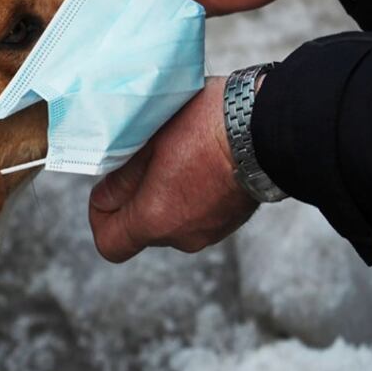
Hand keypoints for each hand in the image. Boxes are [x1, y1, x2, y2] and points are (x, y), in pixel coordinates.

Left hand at [88, 78, 257, 261]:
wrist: (271, 127)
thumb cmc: (205, 126)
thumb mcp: (148, 141)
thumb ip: (121, 176)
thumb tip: (107, 194)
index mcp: (155, 220)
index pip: (109, 244)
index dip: (101, 214)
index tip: (111, 184)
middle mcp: (182, 237)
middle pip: (141, 228)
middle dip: (137, 196)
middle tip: (147, 156)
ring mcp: (210, 232)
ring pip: (171, 218)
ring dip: (166, 192)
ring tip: (179, 153)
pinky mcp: (231, 220)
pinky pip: (197, 212)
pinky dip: (192, 192)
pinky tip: (202, 160)